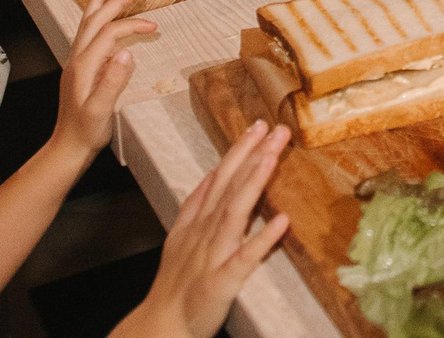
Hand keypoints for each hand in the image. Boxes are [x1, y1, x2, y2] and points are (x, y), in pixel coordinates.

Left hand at [49, 0, 156, 160]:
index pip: (110, 33)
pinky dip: (95, 19)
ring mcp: (77, 63)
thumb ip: (113, 81)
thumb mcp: (101, 110)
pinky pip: (87, 35)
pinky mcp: (80, 69)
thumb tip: (128, 52)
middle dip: (115, 1)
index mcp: (84, 65)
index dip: (132, 25)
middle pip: (95, 21)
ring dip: (99, 3)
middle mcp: (78, 59)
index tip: (153, 27)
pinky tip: (101, 21)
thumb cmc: (86, 132)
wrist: (68, 147)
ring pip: (87, 25)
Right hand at [113, 119, 290, 337]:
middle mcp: (204, 233)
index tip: (258, 125)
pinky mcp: (221, 282)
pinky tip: (283, 221)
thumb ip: (197, 206)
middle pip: (229, 188)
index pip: (219, 179)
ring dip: (252, 183)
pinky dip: (262, 239)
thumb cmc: (175, 283)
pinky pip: (244, 259)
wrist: (160, 326)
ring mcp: (212, 256)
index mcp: (196, 222)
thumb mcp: (180, 238)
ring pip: (233, 214)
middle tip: (276, 128)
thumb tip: (215, 174)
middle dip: (251, 155)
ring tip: (271, 157)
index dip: (238, 151)